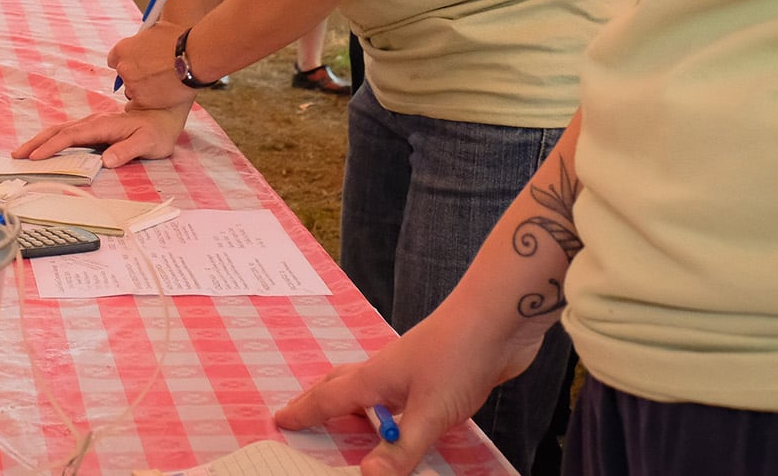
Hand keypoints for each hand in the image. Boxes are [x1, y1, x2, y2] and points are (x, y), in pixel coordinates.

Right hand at [14, 100, 187, 167]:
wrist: (162, 114)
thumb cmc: (157, 130)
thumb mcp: (149, 143)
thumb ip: (128, 150)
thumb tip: (106, 160)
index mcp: (103, 125)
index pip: (72, 136)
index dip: (53, 147)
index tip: (36, 158)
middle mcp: (93, 121)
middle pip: (59, 130)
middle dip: (36, 142)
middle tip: (17, 155)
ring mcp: (91, 123)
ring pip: (60, 130)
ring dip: (39, 141)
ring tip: (22, 152)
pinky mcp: (92, 127)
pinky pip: (66, 133)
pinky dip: (50, 140)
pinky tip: (42, 147)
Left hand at [111, 24, 193, 107]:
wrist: (195, 57)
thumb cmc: (180, 41)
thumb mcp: (155, 31)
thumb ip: (143, 41)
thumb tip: (142, 45)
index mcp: (123, 48)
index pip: (114, 59)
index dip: (128, 61)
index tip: (137, 64)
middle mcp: (124, 67)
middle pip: (124, 76)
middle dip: (137, 75)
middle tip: (154, 74)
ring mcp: (132, 85)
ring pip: (132, 91)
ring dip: (144, 89)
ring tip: (164, 84)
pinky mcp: (142, 101)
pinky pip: (138, 105)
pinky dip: (148, 102)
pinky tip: (162, 96)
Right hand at [274, 298, 547, 475]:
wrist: (497, 318)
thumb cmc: (458, 357)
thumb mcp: (430, 412)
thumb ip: (401, 448)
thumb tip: (366, 475)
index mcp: (374, 378)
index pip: (329, 399)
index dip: (304, 413)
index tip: (280, 419)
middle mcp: (386, 371)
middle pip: (340, 384)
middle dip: (318, 400)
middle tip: (300, 413)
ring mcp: (411, 368)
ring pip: (369, 386)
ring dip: (350, 401)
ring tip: (346, 419)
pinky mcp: (435, 372)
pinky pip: (397, 393)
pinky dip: (384, 406)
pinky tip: (400, 414)